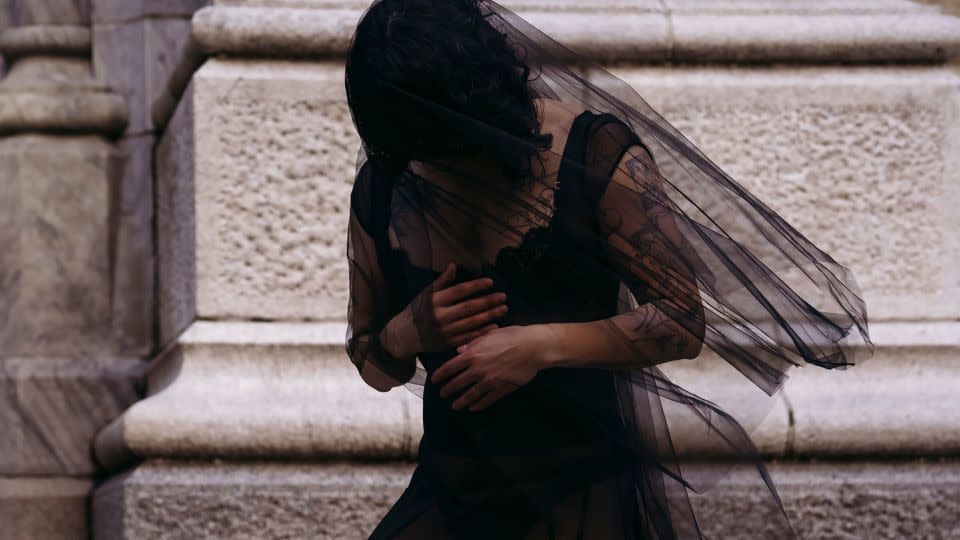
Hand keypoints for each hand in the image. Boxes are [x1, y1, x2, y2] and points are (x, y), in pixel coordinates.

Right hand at [381, 262, 507, 356]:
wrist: (404, 335)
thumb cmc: (417, 310)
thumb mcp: (426, 293)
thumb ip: (442, 281)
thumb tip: (454, 265)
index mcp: (435, 300)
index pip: (460, 291)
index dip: (476, 286)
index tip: (490, 282)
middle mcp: (441, 316)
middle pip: (469, 307)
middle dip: (488, 301)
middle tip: (503, 296)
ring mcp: (445, 331)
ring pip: (472, 322)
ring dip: (489, 315)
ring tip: (503, 309)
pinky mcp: (448, 343)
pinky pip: (469, 337)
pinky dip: (483, 331)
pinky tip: (495, 325)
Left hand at [431, 324, 552, 411]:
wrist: (533, 347)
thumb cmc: (512, 336)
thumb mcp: (490, 335)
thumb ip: (473, 343)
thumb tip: (459, 350)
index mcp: (473, 354)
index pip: (450, 367)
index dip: (440, 375)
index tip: (434, 381)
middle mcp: (477, 369)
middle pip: (457, 383)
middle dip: (447, 390)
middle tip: (442, 395)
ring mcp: (489, 381)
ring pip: (470, 395)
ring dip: (460, 402)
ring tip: (454, 406)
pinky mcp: (501, 389)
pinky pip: (486, 400)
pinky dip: (478, 405)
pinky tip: (473, 408)